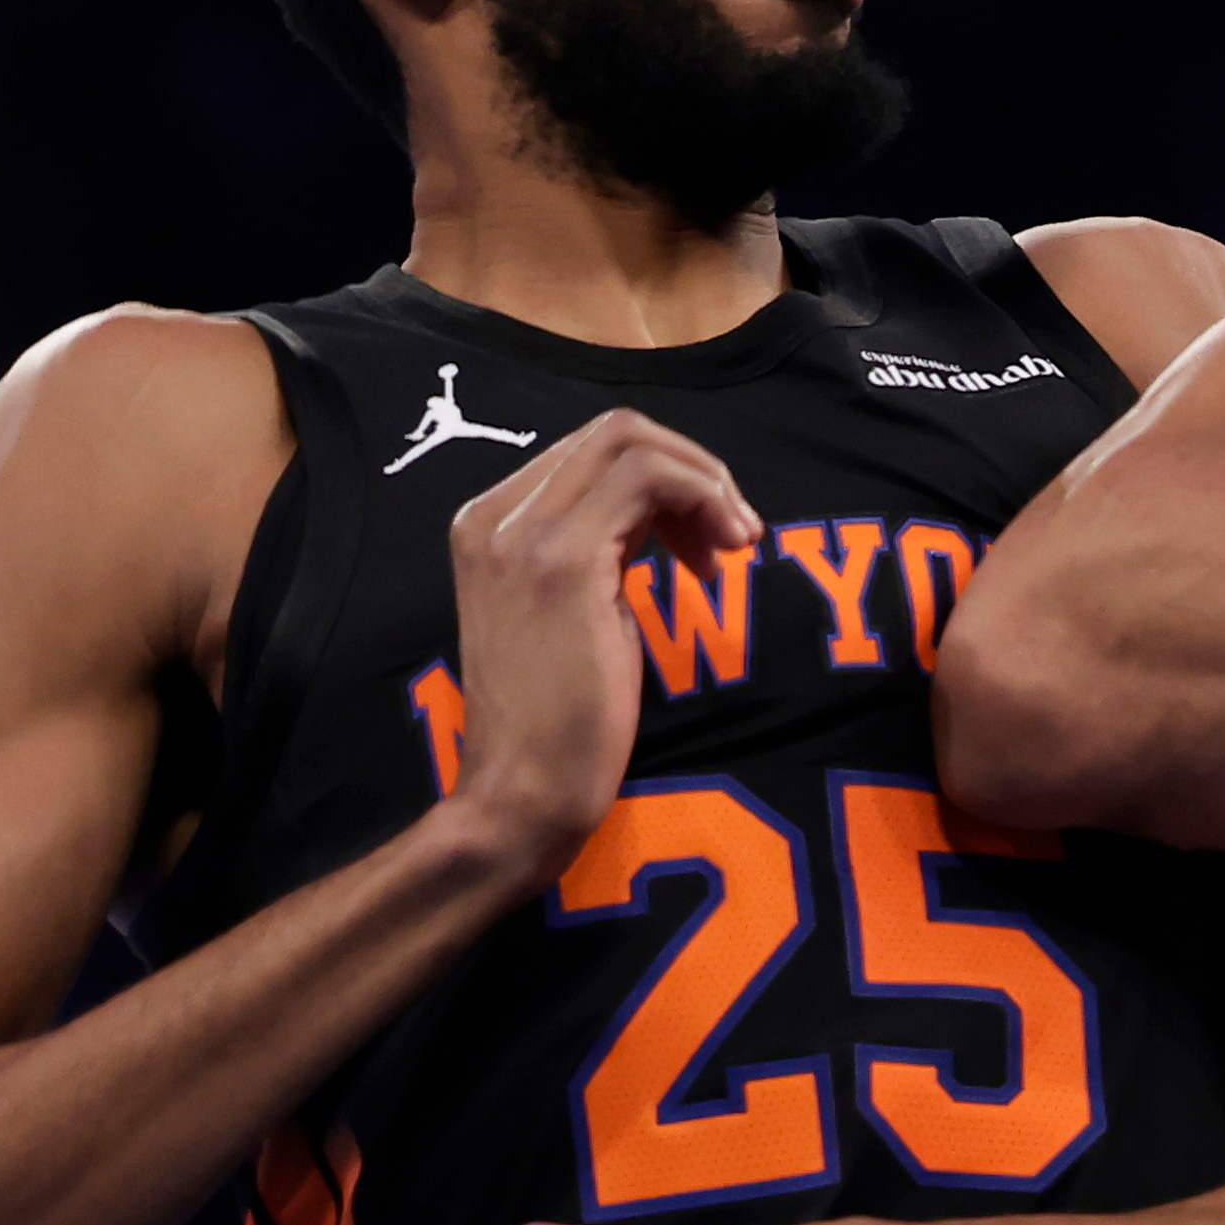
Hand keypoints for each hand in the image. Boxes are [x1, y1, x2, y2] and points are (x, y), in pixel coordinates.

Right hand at [443, 413, 759, 879]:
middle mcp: (494, 515)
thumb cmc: (561, 720)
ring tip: (735, 546)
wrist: (521, 793)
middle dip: (693, 470)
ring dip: (705, 483)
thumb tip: (663, 510)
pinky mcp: (562, 562)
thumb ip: (603, 546)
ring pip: (634, 443)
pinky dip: (703, 500)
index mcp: (489, 522)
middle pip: (616, 432)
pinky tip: (722, 558)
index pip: (592, 450)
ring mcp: (522, 534)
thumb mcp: (578, 609)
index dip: (667, 478)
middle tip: (733, 534)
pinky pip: (650, 480)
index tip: (704, 539)